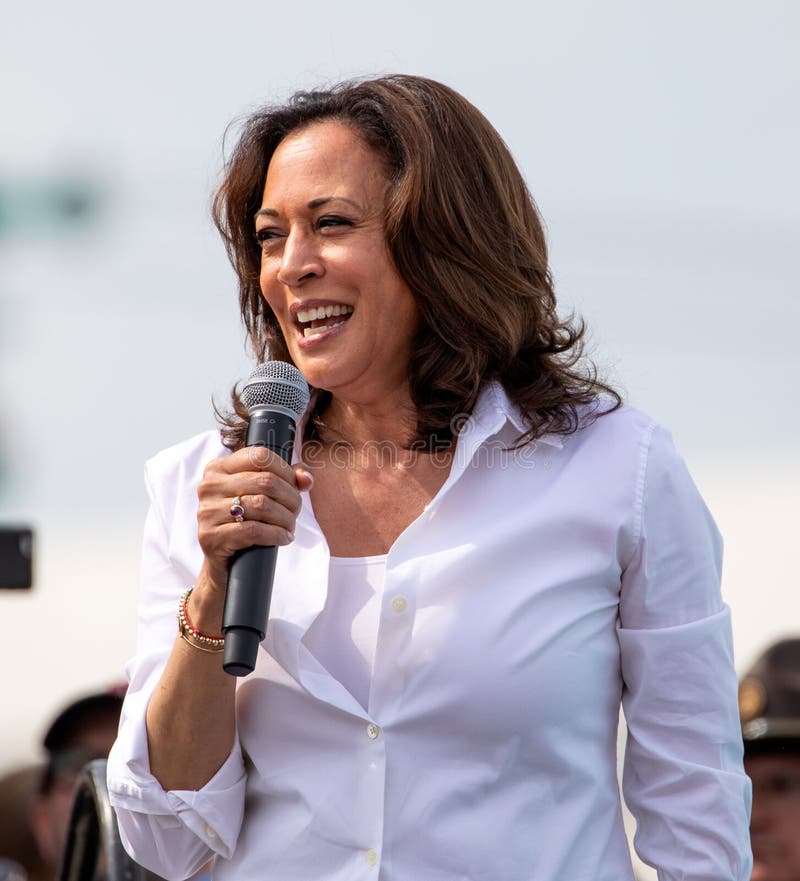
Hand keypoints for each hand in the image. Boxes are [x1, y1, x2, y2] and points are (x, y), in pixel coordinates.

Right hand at [195, 447, 313, 597]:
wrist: (225, 564)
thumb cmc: (246, 523)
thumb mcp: (263, 496)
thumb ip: (287, 479)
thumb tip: (306, 479)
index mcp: (219, 468)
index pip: (260, 456)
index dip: (285, 471)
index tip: (295, 487)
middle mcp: (209, 486)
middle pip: (265, 481)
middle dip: (290, 497)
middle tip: (296, 511)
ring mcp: (206, 511)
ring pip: (261, 505)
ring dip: (285, 518)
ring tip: (290, 526)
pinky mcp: (210, 536)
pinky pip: (253, 530)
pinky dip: (276, 534)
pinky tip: (284, 538)